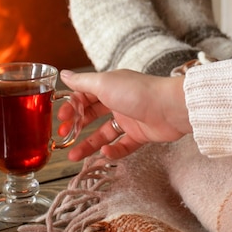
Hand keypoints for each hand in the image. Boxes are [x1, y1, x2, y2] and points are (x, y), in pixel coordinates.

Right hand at [58, 69, 191, 160]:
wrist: (170, 107)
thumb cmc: (137, 92)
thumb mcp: (104, 84)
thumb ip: (82, 83)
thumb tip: (63, 74)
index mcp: (109, 86)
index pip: (84, 96)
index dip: (71, 107)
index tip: (61, 119)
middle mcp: (118, 101)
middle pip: (92, 116)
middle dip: (77, 126)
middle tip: (63, 137)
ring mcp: (129, 119)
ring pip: (104, 134)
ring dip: (89, 145)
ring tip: (73, 156)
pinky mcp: (140, 134)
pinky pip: (123, 146)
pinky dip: (113, 151)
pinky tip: (104, 154)